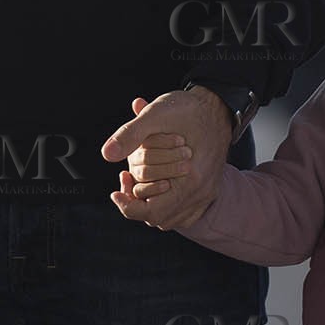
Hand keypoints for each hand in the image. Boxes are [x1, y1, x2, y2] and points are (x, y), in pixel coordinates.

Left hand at [103, 89, 231, 229]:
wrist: (217, 105)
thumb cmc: (187, 108)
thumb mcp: (156, 114)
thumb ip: (130, 134)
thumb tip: (107, 154)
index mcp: (191, 179)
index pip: (151, 212)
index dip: (127, 205)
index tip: (116, 189)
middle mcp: (201, 192)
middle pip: (160, 218)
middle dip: (137, 203)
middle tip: (125, 179)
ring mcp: (207, 193)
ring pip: (172, 218)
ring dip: (152, 205)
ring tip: (138, 183)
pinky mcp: (209, 189)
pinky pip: (185, 213)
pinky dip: (168, 205)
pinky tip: (158, 187)